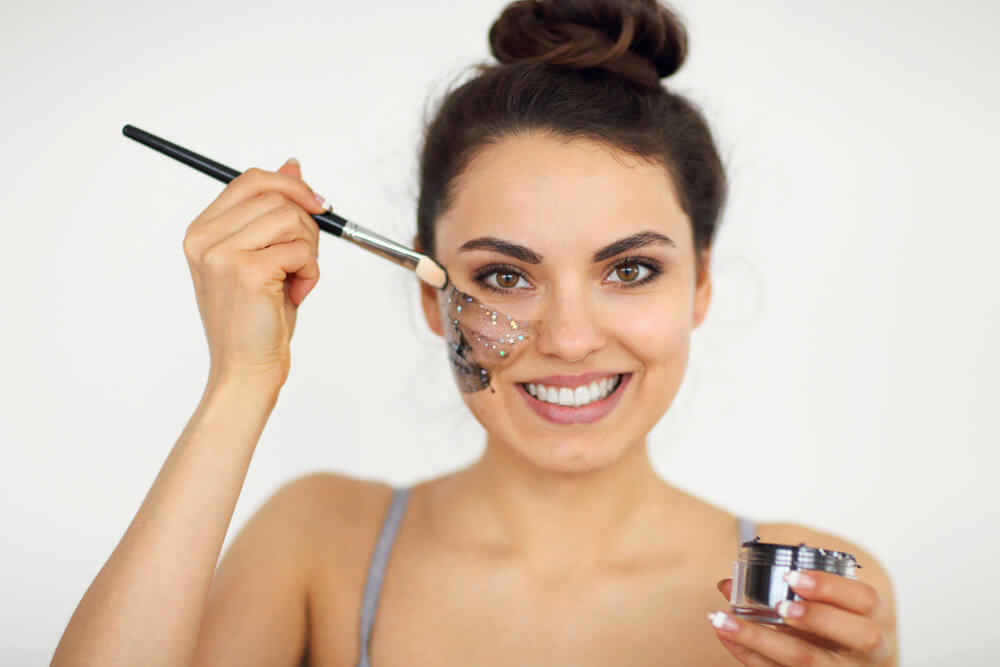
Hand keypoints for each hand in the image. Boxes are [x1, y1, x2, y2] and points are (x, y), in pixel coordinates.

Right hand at [182, 159, 326, 390]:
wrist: (246, 369)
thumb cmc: (257, 319)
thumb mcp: (265, 256)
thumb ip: (272, 212)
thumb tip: (292, 164)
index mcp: (202, 232)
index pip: (250, 180)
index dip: (291, 186)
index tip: (318, 205)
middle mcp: (204, 239)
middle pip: (274, 195)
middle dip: (306, 222)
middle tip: (306, 256)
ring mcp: (222, 254)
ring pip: (291, 218)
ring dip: (309, 250)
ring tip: (297, 280)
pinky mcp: (247, 272)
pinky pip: (300, 250)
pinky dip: (311, 272)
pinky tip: (296, 295)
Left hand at [708, 573, 893, 664]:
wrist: (849, 665)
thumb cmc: (834, 630)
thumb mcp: (826, 606)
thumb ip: (788, 592)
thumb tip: (727, 585)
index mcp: (877, 619)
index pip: (866, 600)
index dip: (830, 587)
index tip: (792, 577)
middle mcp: (870, 651)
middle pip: (857, 636)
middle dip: (816, 618)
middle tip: (779, 606)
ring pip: (810, 662)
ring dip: (763, 640)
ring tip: (726, 621)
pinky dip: (751, 656)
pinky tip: (728, 638)